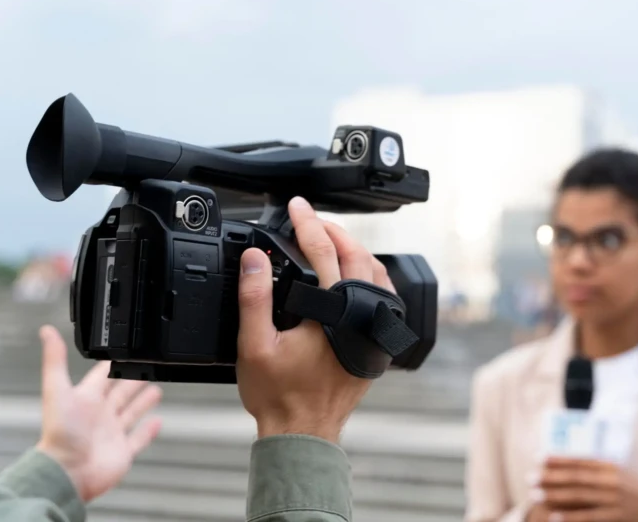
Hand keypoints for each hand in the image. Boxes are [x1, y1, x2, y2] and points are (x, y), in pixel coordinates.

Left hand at [35, 325, 163, 502]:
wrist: (68, 472)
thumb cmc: (60, 434)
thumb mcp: (57, 390)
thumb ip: (55, 360)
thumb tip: (46, 331)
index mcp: (86, 399)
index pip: (103, 376)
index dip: (115, 364)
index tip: (127, 353)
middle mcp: (100, 415)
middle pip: (120, 392)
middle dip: (133, 380)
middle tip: (147, 367)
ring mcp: (112, 433)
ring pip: (131, 412)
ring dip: (143, 401)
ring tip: (156, 389)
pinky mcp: (123, 451)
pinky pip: (139, 438)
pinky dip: (149, 430)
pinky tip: (158, 421)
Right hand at [235, 196, 394, 442]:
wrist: (304, 432)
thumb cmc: (279, 396)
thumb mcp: (254, 345)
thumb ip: (254, 297)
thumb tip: (254, 258)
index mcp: (333, 313)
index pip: (322, 251)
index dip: (307, 222)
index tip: (296, 205)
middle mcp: (360, 317)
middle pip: (356, 255)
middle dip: (334, 229)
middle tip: (311, 217)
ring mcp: (373, 329)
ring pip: (375, 273)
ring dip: (354, 250)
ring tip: (331, 238)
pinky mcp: (376, 342)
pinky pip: (383, 296)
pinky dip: (369, 275)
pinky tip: (355, 273)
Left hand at [532, 457, 637, 521]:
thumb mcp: (621, 474)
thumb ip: (599, 470)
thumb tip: (572, 466)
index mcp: (612, 467)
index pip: (580, 460)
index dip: (558, 459)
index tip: (538, 458)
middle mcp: (612, 481)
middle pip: (575, 477)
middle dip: (550, 477)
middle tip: (529, 477)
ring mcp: (615, 500)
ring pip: (579, 496)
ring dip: (554, 495)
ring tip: (535, 494)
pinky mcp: (618, 517)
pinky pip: (590, 517)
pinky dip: (571, 517)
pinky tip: (554, 517)